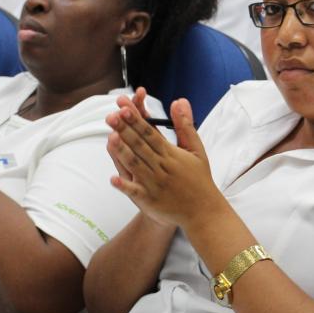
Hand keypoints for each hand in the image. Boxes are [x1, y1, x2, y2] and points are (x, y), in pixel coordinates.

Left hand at [106, 95, 221, 228]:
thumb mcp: (196, 149)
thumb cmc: (198, 179)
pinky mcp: (150, 200)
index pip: (150, 133)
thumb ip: (185, 125)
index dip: (136, 120)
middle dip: (125, 130)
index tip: (124, 107)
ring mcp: (155, 184)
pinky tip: (113, 178)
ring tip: (110, 137)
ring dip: (122, 152)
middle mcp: (162, 167)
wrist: (203, 211)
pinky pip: (135, 192)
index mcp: (171, 154)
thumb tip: (179, 101)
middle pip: (140, 145)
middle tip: (111, 116)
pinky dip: (124, 186)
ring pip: (135, 165)